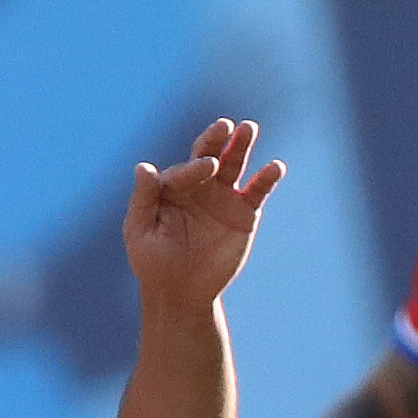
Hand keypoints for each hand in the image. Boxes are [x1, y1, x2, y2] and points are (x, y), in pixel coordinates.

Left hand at [124, 119, 284, 310]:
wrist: (182, 293)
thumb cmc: (155, 262)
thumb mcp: (141, 232)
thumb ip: (143, 199)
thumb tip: (143, 166)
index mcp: (172, 187)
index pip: (185, 169)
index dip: (195, 167)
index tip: (207, 168)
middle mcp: (198, 185)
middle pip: (209, 153)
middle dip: (216, 138)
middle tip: (225, 125)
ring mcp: (223, 196)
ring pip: (234, 164)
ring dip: (241, 145)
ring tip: (249, 128)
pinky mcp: (244, 212)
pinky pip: (257, 190)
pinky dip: (267, 178)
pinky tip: (276, 167)